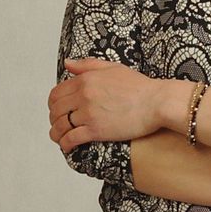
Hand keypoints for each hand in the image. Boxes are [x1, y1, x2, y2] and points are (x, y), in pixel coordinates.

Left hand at [49, 58, 165, 154]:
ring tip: (59, 138)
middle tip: (58, 125)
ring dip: (56, 133)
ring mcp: (89, 113)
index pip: (57, 93)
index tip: (57, 110)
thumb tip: (67, 64)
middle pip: (56, 110)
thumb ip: (87, 65)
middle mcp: (83, 96)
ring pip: (61, 125)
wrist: (157, 102)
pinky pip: (71, 138)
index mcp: (85, 80)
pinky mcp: (96, 130)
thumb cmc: (139, 87)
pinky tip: (67, 147)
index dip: (53, 104)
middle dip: (53, 119)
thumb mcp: (112, 67)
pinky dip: (65, 144)